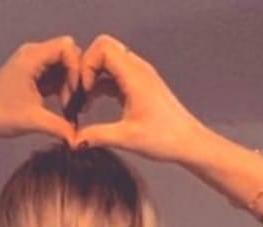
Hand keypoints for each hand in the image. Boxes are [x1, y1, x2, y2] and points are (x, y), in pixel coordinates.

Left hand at [0, 37, 80, 143]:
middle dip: (75, 77)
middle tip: (74, 102)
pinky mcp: (32, 75)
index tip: (75, 92)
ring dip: (69, 85)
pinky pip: (55, 75)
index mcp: (32, 57)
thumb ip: (59, 127)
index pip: (66, 47)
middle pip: (67, 54)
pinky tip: (63, 107)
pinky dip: (62, 89)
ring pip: (62, 66)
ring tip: (68, 108)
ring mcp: (33, 64)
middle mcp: (33, 54)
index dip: (76, 68)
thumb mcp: (33, 121)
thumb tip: (79, 139)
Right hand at [71, 35, 202, 160]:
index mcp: (135, 75)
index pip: (103, 48)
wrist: (189, 142)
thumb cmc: (164, 139)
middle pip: (104, 50)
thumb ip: (97, 135)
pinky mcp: (140, 86)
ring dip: (94, 77)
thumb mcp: (126, 138)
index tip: (84, 91)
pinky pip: (115, 75)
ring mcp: (140, 76)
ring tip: (85, 102)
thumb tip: (73, 141)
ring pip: (109, 62)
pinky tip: (94, 105)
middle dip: (87, 68)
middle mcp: (138, 69)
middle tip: (80, 94)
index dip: (87, 65)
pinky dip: (102, 85)